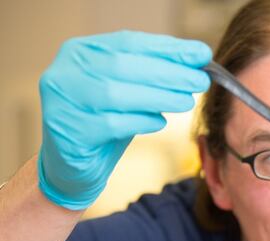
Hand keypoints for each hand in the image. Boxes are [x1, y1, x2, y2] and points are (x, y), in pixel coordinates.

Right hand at [38, 30, 211, 209]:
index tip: (201, 54)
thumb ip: (154, 73)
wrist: (73, 164)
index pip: (128, 42)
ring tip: (186, 102)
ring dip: (159, 97)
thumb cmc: (105, 120)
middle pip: (122, 65)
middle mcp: (65, 72)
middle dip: (168, 72)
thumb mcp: (128, 90)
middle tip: (200, 80)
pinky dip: (141, 121)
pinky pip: (110, 124)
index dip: (168, 48)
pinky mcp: (69, 132)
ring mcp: (62, 101)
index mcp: (80, 52)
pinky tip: (160, 122)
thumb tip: (198, 60)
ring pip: (116, 93)